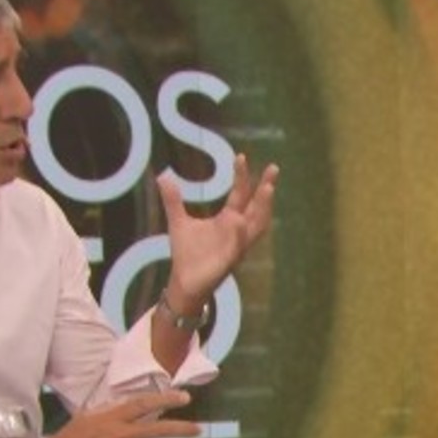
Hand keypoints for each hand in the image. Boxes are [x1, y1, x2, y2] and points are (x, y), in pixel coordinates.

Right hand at [21, 391, 200, 437]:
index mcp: (113, 417)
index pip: (145, 404)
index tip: (185, 398)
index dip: (167, 400)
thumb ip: (110, 412)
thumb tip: (130, 408)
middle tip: (198, 429)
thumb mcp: (88, 416)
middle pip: (159, 429)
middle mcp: (122, 435)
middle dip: (181, 428)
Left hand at [156, 154, 278, 309]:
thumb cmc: (187, 253)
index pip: (240, 193)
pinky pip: (238, 246)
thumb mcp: (178, 221)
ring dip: (262, 208)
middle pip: (256, 206)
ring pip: (256, 225)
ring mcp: (236, 244)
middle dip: (265, 188)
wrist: (184, 281)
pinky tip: (238, 221)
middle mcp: (237, 229)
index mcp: (228, 219)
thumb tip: (163, 176)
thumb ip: (173, 200)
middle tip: (274, 168)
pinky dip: (239, 234)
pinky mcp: (229, 260)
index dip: (241, 176)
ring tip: (268, 188)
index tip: (241, 156)